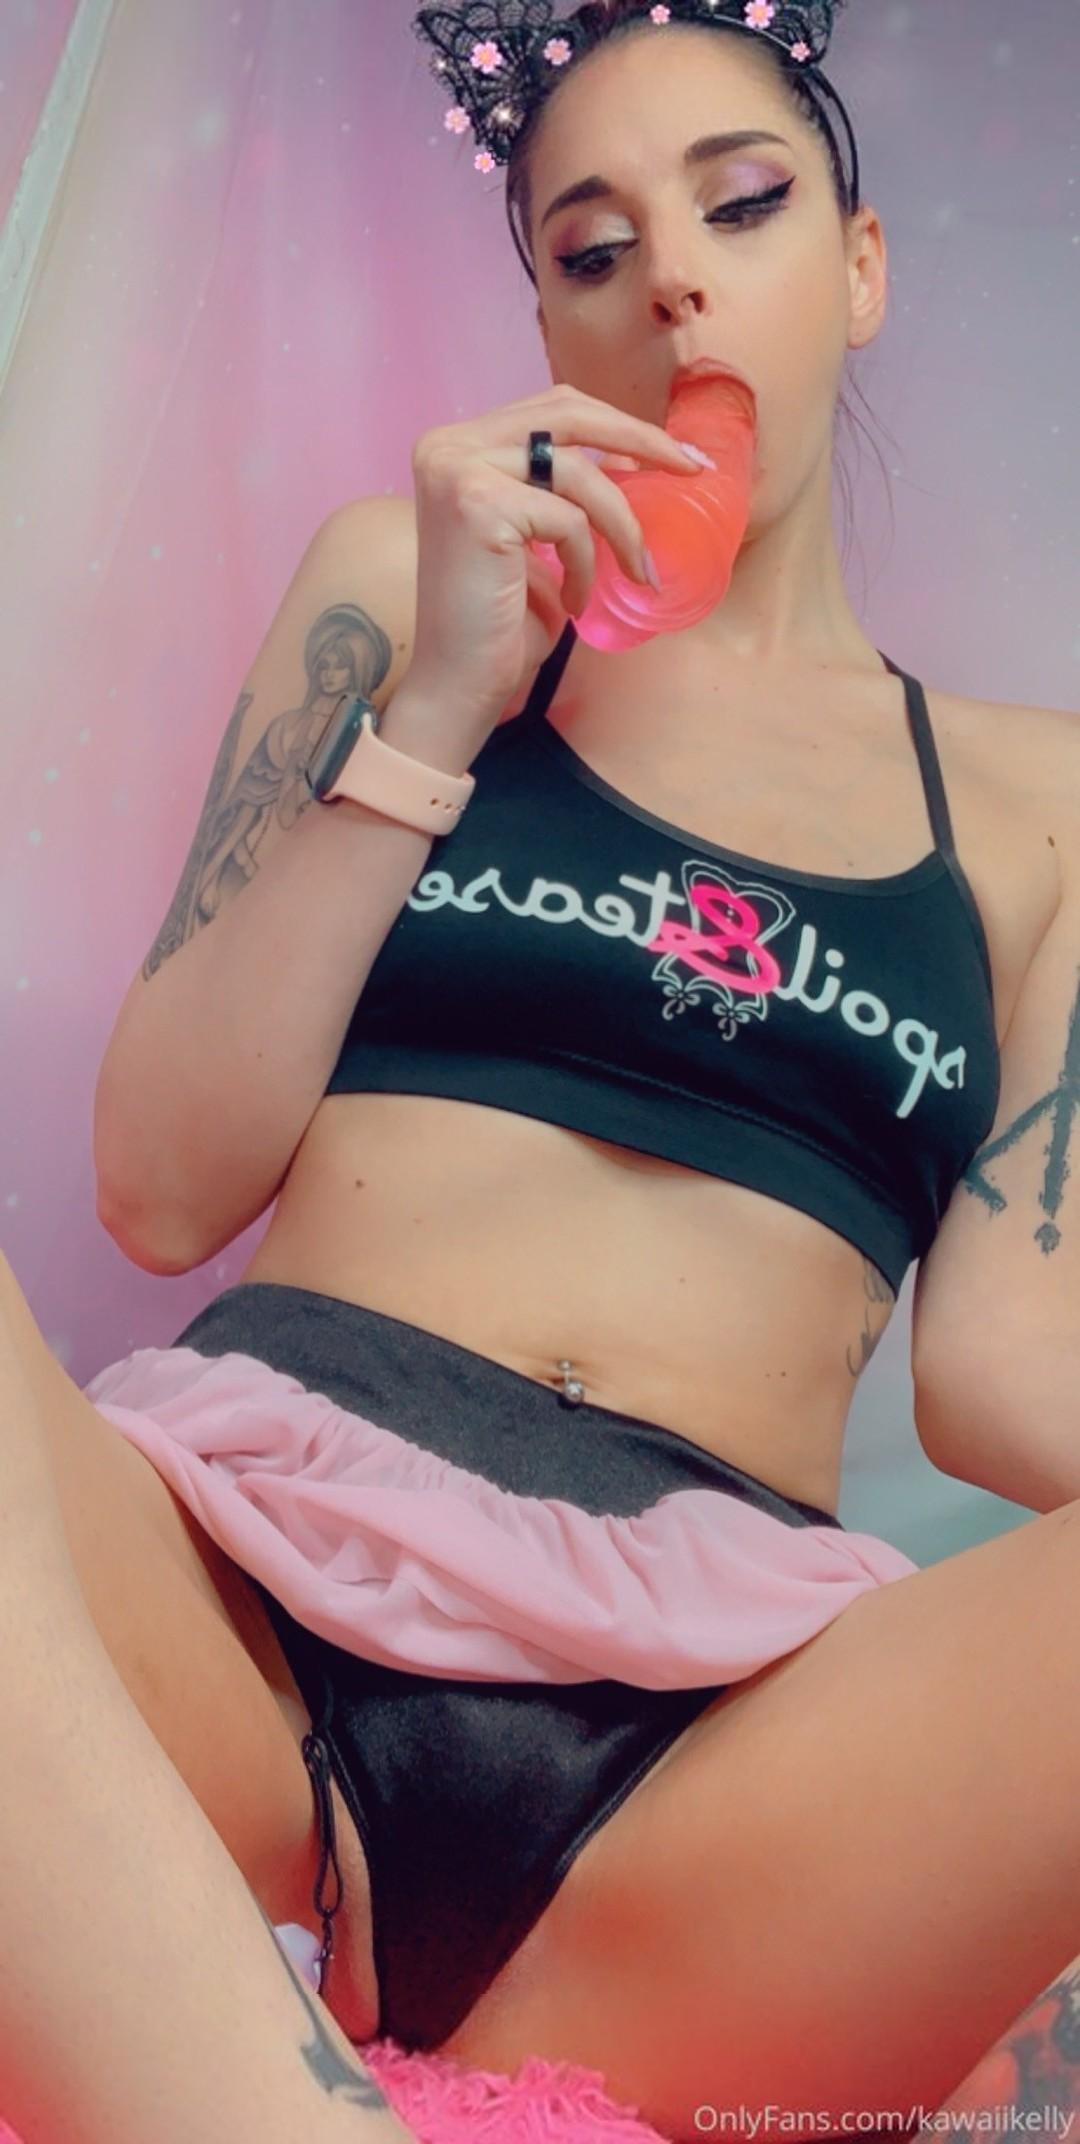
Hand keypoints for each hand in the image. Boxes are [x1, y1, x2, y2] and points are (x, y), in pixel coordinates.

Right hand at [403, 383, 712, 758]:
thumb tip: (634, 461)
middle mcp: (449, 447)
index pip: (553, 409)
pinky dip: (587, 562)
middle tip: (691, 470)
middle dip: (639, 439)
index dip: (618, 426)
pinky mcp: (478, 505)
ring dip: (621, 526)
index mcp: (459, 446)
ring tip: (635, 573)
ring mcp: (458, 470)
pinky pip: (568, 520)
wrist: (457, 683)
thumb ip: (562, 492)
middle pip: (567, 412)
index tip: (674, 455)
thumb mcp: (537, 539)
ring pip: (577, 471)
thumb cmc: (499, 622)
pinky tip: (576, 601)